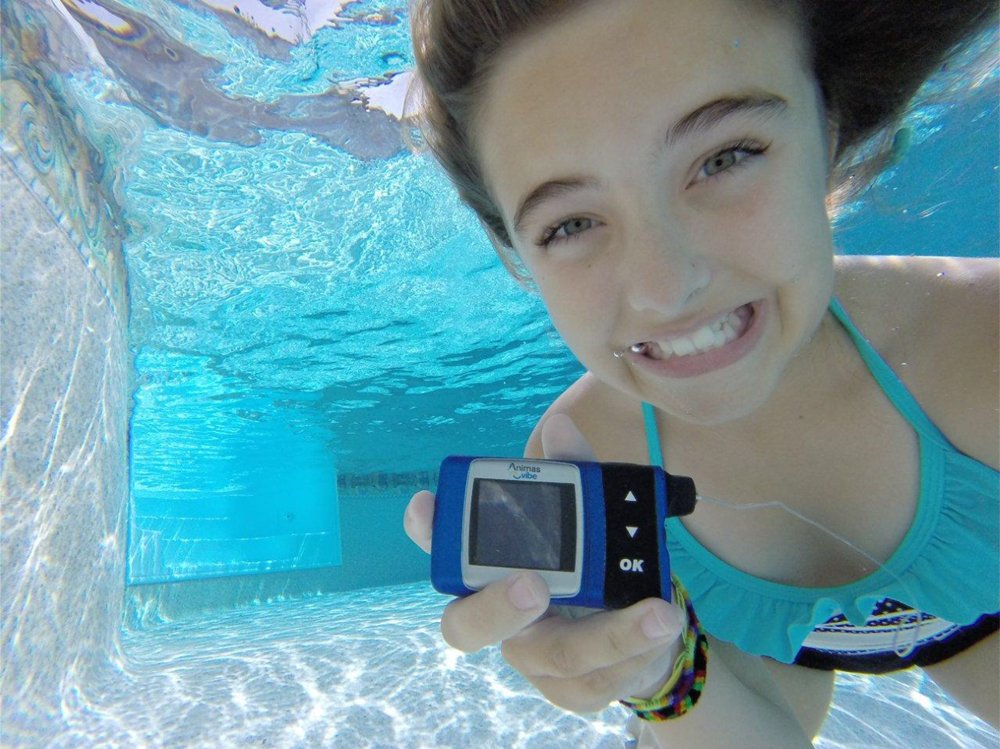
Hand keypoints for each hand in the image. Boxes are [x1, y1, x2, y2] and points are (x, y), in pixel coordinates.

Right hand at [403, 414, 686, 712]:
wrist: (644, 631)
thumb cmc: (600, 566)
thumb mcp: (595, 516)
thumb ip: (577, 475)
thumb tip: (559, 426)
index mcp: (495, 570)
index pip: (444, 552)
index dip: (427, 532)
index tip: (425, 503)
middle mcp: (501, 618)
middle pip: (465, 626)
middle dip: (495, 607)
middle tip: (534, 584)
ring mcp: (534, 659)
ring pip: (552, 657)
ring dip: (607, 635)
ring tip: (656, 612)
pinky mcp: (572, 690)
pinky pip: (597, 682)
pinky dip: (635, 654)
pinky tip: (662, 630)